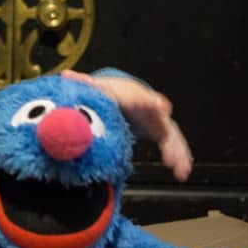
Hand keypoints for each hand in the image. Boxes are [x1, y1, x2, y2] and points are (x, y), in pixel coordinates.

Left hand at [61, 70, 192, 180]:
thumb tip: (66, 75)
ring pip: (173, 136)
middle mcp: (152, 108)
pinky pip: (173, 146)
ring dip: (178, 153)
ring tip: (180, 170)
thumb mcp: (98, 87)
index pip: (144, 99)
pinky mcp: (161, 133)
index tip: (161, 107)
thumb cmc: (112, 91)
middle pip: (164, 122)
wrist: (125, 94)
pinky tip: (181, 172)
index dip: (152, 102)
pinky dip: (178, 158)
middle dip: (169, 139)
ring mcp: (159, 121)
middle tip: (171, 156)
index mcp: (135, 96)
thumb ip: (84, 83)